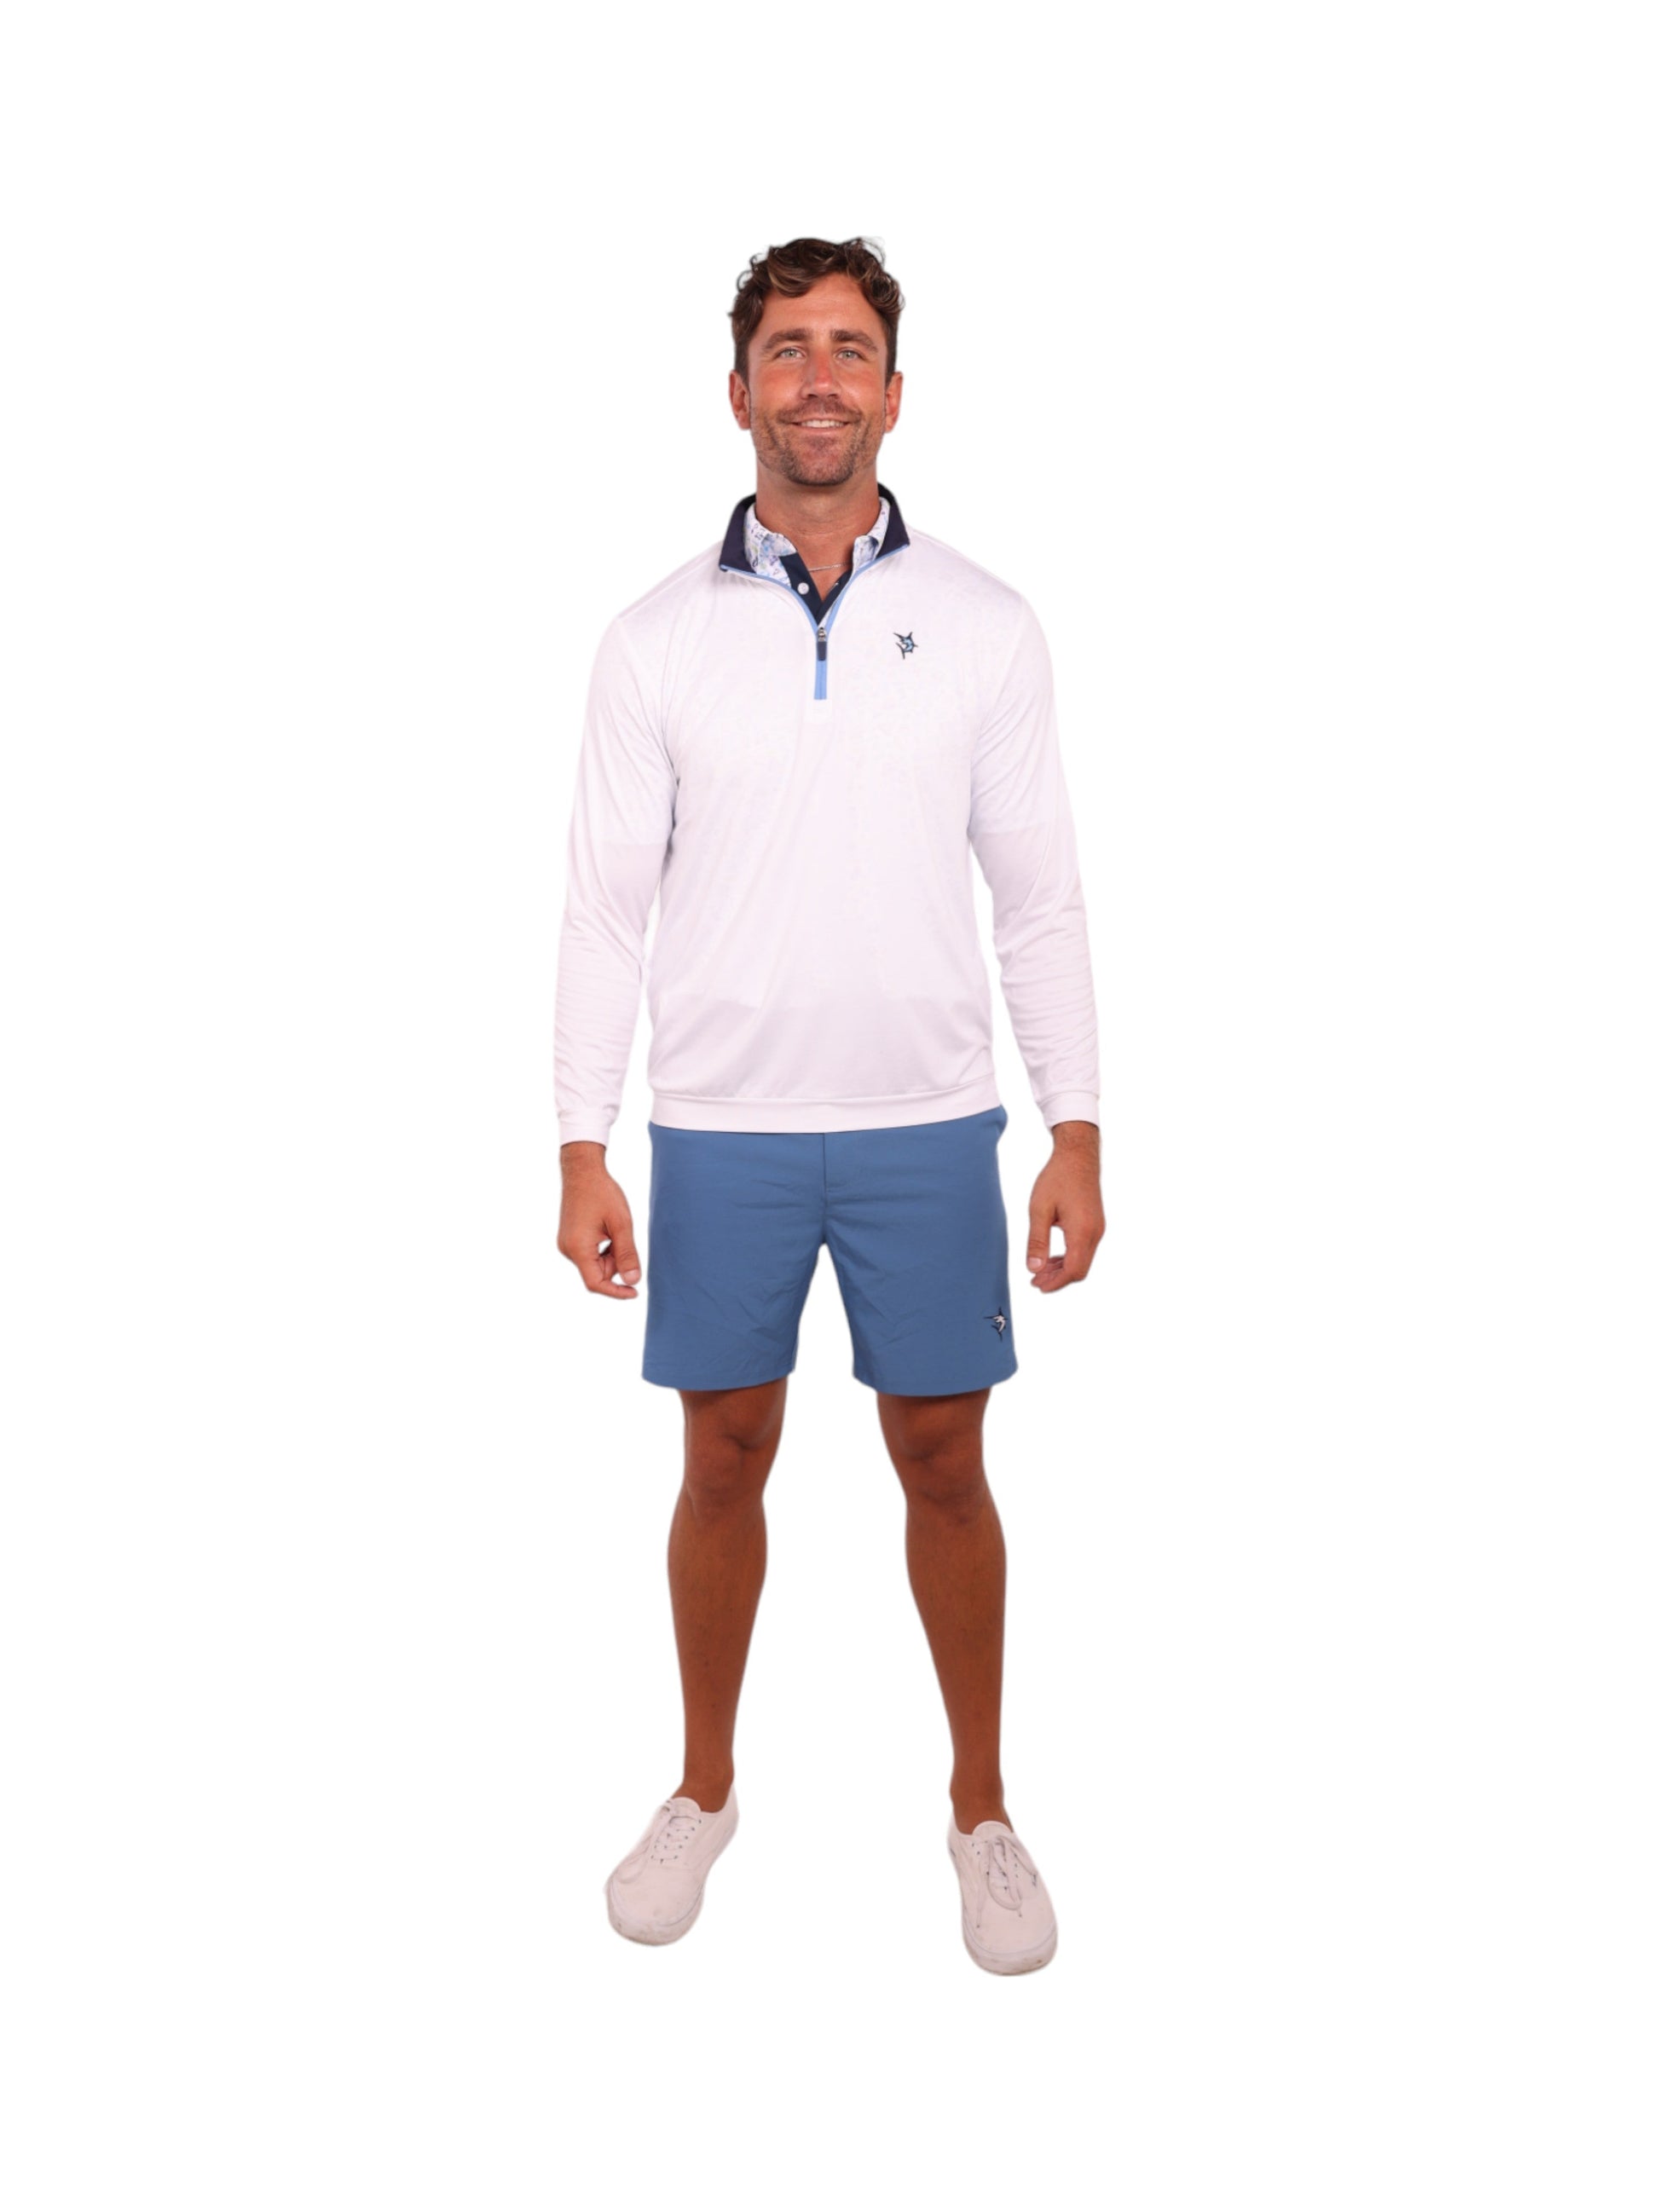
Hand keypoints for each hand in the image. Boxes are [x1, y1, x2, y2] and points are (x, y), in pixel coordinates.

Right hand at [558, 1142, 641, 1298]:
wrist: (583, 1170)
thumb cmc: (602, 1193)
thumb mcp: (621, 1224)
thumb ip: (627, 1254)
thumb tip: (633, 1281)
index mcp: (578, 1248)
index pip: (596, 1283)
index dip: (616, 1291)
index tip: (635, 1292)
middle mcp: (568, 1250)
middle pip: (597, 1273)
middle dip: (616, 1264)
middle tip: (626, 1238)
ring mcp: (566, 1244)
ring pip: (595, 1264)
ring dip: (611, 1255)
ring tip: (616, 1229)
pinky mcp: (569, 1238)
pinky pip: (589, 1254)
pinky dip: (604, 1248)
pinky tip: (608, 1228)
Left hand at [1027, 1120, 1105, 1292]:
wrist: (1078, 1156)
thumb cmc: (1057, 1178)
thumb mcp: (1039, 1209)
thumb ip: (1037, 1241)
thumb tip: (1033, 1269)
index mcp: (1082, 1231)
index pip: (1073, 1270)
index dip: (1055, 1283)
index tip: (1037, 1286)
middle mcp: (1095, 1233)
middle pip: (1079, 1269)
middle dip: (1058, 1279)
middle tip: (1035, 1281)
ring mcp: (1098, 1228)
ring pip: (1083, 1260)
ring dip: (1062, 1269)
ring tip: (1040, 1271)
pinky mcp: (1095, 1224)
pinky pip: (1084, 1249)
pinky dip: (1069, 1257)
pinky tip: (1052, 1257)